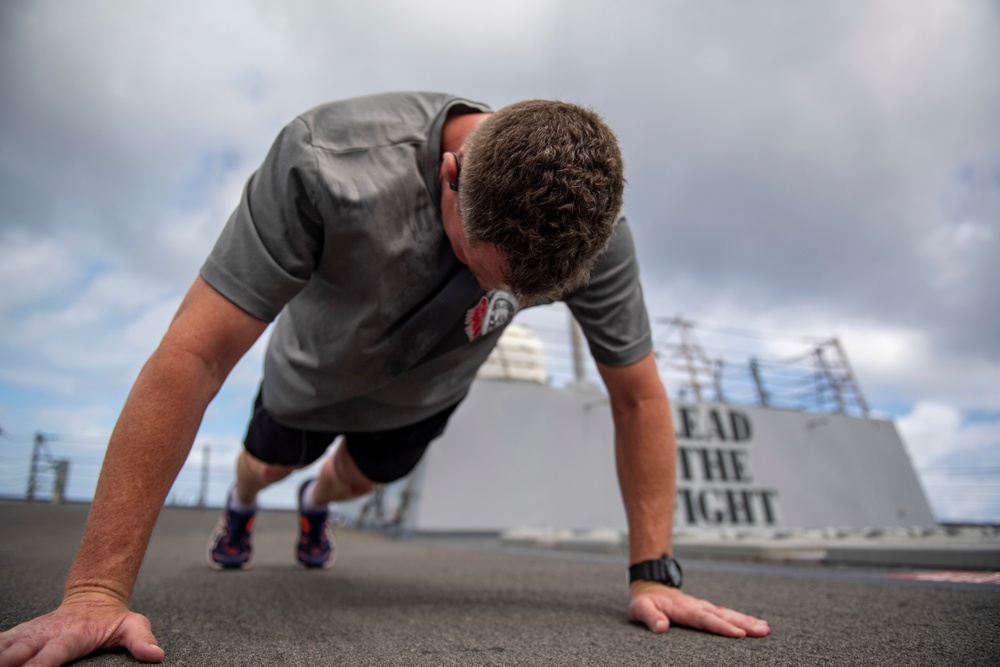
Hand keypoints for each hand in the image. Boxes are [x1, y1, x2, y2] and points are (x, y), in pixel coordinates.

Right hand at [0, 592, 162, 666]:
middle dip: (10, 661)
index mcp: (73, 636)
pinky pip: (3, 639)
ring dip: (0, 654)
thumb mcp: (132, 625)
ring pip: (8, 644)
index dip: (40, 665)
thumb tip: (155, 654)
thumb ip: (141, 640)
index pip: (53, 654)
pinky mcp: (23, 633)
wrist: (94, 596)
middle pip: (23, 651)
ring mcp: (33, 633)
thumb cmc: (111, 619)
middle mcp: (48, 634)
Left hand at [629, 581, 769, 637]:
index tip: (739, 634)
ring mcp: (704, 607)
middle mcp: (698, 607)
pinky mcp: (706, 609)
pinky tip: (754, 624)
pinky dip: (741, 619)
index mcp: (684, 609)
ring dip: (746, 621)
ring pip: (728, 614)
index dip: (721, 627)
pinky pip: (726, 614)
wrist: (650, 584)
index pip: (705, 619)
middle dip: (744, 623)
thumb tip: (661, 627)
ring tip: (765, 628)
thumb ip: (650, 617)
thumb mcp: (641, 608)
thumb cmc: (646, 600)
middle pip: (723, 616)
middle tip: (763, 630)